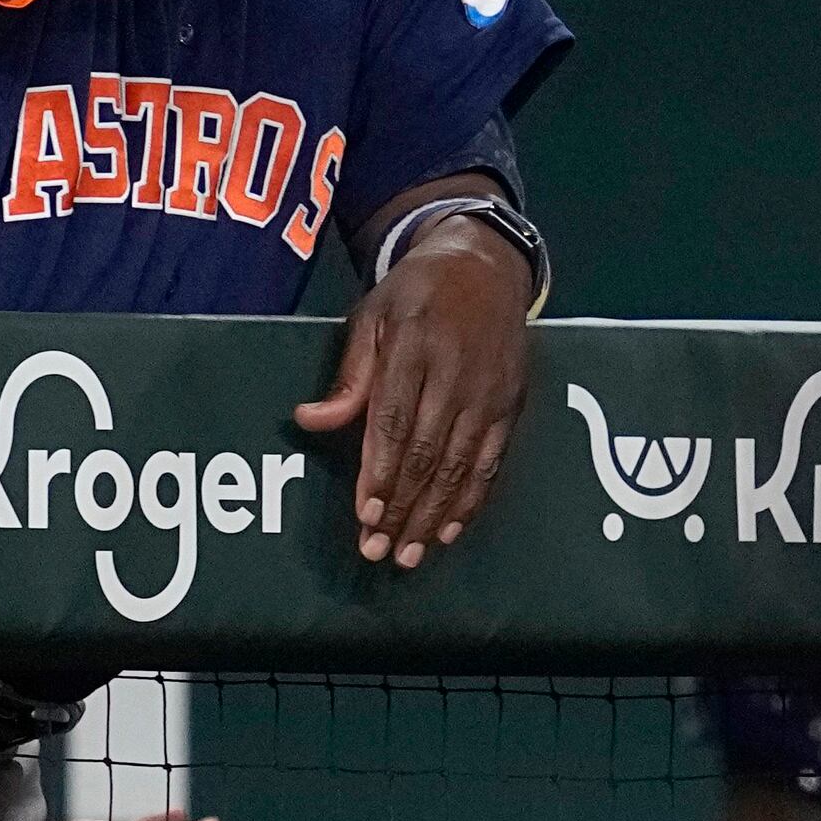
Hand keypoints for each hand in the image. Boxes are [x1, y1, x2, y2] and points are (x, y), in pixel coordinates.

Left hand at [298, 207, 533, 568]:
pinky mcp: (512, 404)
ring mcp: (489, 392)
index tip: (366, 514)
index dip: (381, 471)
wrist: (485, 265)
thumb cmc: (415, 294)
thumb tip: (309, 421)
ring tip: (410, 555)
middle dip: (402, 507)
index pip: (395, 421)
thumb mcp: (371, 317)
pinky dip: (472, 500)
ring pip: (461, 466)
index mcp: (415, 346)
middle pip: (428, 453)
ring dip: (433, 515)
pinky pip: (492, 462)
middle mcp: (457, 373)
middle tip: (378, 549)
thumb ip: (347, 376)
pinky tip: (449, 530)